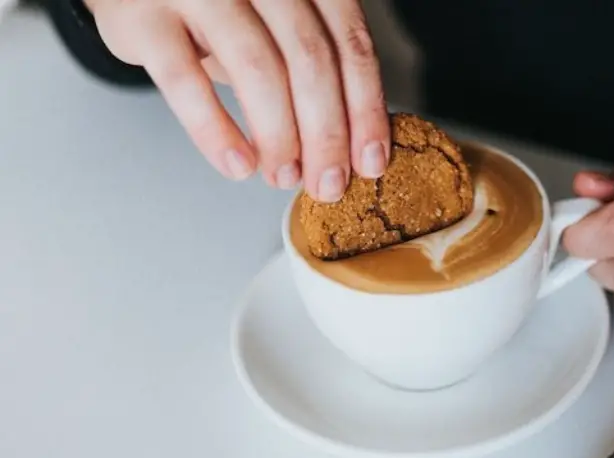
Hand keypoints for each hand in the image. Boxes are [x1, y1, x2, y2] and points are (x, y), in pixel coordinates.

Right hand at [87, 0, 388, 200]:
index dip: (364, 108)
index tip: (369, 161)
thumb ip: (314, 67)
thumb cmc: (217, 11)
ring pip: (258, 67)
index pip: (349, 43)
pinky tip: (238, 164)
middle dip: (326, 133)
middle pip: (310, 58)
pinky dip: (216, 130)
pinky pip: (186, 81)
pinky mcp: (143, 16)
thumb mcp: (275, 25)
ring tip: (284, 176)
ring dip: (279, 135)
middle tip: (328, 183)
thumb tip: (353, 146)